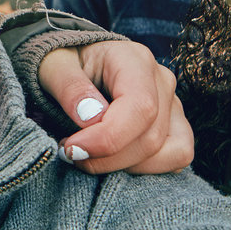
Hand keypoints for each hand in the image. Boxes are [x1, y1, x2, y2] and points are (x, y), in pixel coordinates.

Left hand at [36, 41, 192, 174]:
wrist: (77, 61)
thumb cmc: (66, 62)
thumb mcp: (55, 66)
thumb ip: (70, 87)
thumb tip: (90, 117)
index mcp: (135, 60)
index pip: (140, 108)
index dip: (108, 139)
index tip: (72, 149)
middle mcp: (162, 81)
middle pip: (150, 138)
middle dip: (106, 158)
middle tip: (70, 153)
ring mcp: (173, 105)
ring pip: (166, 153)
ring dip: (123, 166)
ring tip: (88, 154)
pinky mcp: (175, 126)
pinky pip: (175, 158)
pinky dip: (144, 169)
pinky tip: (112, 159)